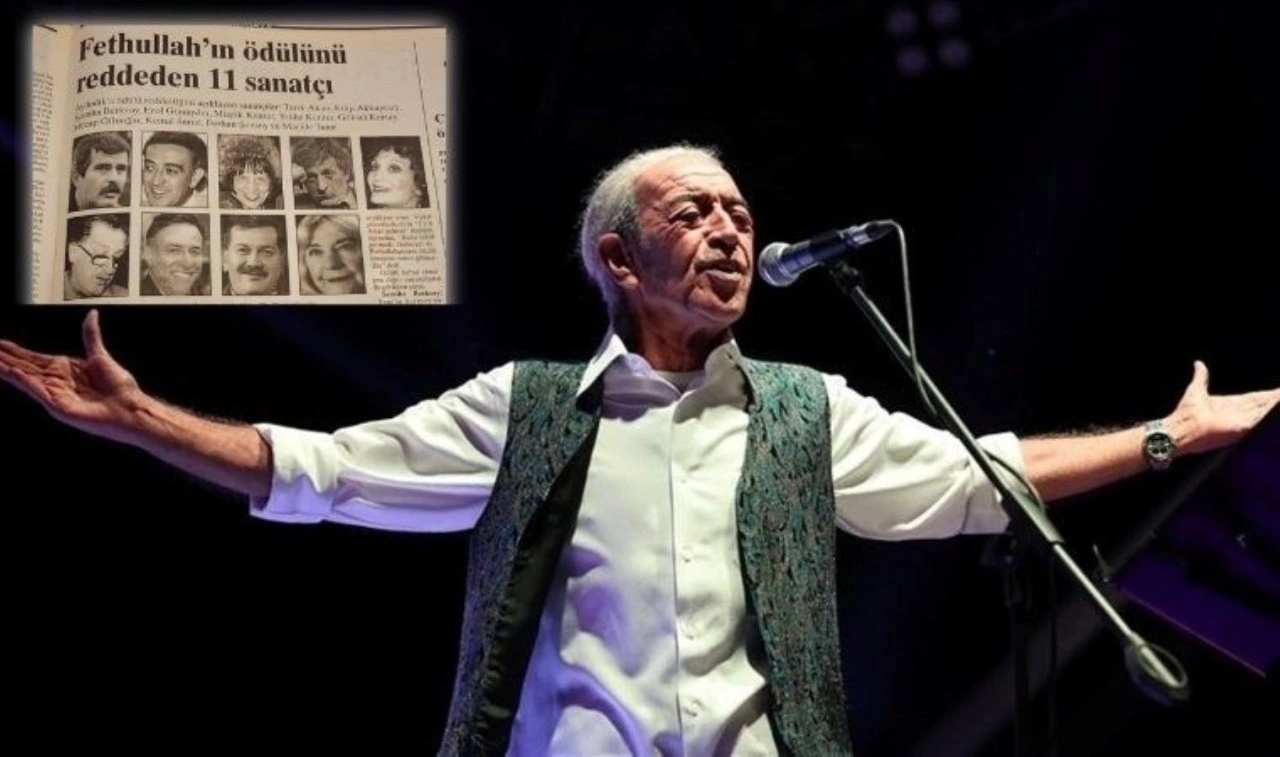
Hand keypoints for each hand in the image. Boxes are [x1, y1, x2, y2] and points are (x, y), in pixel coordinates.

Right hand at [0, 310, 145, 444]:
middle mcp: (57, 380)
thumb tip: (92, 315)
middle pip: (24, 366)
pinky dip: (23, 381)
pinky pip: (37, 390)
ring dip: (8, 369)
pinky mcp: (58, 406)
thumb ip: (91, 335)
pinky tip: (11, 372)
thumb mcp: (100, 355)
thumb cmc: (119, 387)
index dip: (14, 351)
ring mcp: (55, 393)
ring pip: (25, 377)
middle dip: (5, 358)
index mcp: (65, 368)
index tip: (0, 344)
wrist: (129, 407)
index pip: (32, 357)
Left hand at [1169, 361, 1279, 455]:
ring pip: (1262, 411)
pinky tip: (1275, 407)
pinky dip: (1267, 413)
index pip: (1253, 399)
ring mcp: (1240, 421)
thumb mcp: (1196, 390)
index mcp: (1230, 405)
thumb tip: (1199, 363)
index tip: (1279, 391)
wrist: (1180, 428)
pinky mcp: (1240, 427)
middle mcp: (1237, 414)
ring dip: (1272, 405)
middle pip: (1261, 404)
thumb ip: (1201, 376)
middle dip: (1274, 399)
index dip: (1266, 395)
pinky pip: (1258, 419)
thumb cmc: (1186, 413)